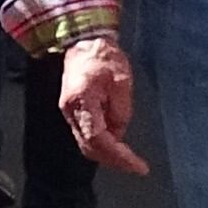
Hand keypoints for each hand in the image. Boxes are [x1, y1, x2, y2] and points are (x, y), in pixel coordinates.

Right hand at [59, 39, 147, 175]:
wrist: (83, 41)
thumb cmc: (104, 57)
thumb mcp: (122, 81)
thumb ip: (122, 111)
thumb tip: (119, 134)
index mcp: (82, 101)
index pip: (99, 139)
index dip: (119, 157)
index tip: (139, 166)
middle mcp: (70, 110)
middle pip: (90, 147)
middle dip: (113, 160)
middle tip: (136, 165)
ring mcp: (68, 112)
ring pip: (86, 144)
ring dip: (108, 154)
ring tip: (129, 158)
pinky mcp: (73, 110)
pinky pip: (87, 134)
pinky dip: (102, 144)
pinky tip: (118, 143)